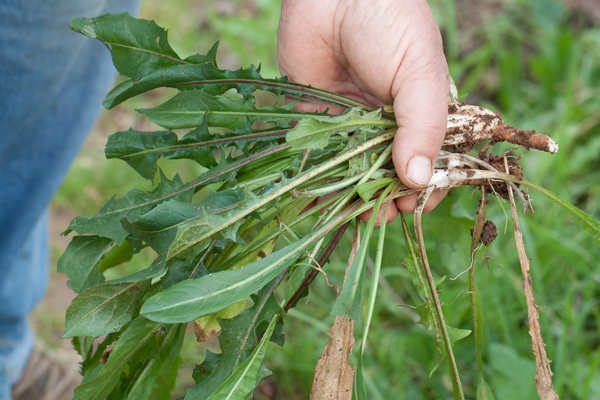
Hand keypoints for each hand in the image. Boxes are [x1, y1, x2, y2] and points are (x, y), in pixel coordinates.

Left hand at [278, 0, 448, 219]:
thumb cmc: (389, 23)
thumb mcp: (420, 73)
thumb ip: (422, 126)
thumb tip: (417, 179)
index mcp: (422, 110)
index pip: (431, 158)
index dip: (426, 185)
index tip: (416, 205)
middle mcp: (389, 120)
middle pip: (392, 170)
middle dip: (390, 196)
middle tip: (383, 213)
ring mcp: (354, 120)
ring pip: (357, 169)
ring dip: (357, 195)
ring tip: (358, 215)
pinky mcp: (319, 116)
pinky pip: (322, 154)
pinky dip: (323, 178)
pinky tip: (324, 200)